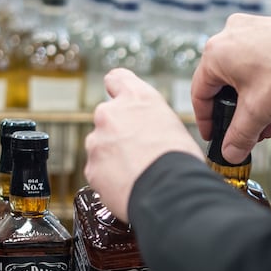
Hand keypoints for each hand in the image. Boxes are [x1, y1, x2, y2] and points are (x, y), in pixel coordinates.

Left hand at [84, 68, 204, 221]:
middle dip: (118, 134)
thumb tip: (150, 131)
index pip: (116, 79)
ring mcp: (97, 142)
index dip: (116, 88)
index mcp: (136, 99)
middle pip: (108, 119)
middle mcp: (111, 114)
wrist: (169, 191)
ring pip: (100, 147)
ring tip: (135, 172)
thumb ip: (152, 121)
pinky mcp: (91, 168)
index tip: (115, 93)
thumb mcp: (174, 126)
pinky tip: (127, 185)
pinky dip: (109, 178)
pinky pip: (98, 171)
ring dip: (112, 157)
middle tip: (138, 151)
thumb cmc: (178, 161)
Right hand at [192, 13, 270, 163]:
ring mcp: (250, 31)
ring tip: (263, 122)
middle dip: (234, 115)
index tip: (213, 135)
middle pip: (220, 85)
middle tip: (242, 133)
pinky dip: (259, 86)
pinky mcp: (268, 32)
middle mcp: (229, 36)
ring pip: (239, 76)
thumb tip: (230, 152)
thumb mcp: (259, 111)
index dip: (205, 121)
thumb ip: (239, 136)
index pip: (199, 94)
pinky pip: (254, 63)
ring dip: (249, 103)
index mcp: (216, 52)